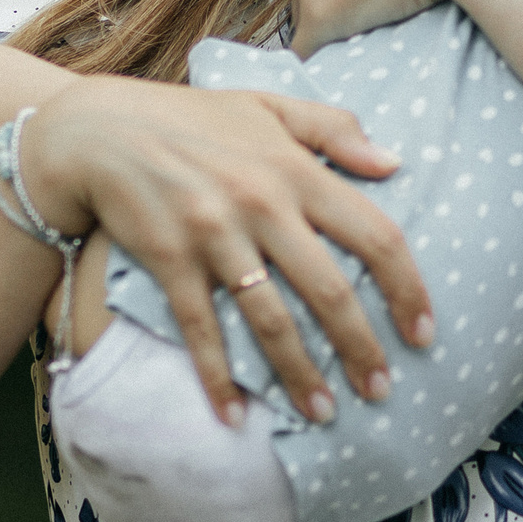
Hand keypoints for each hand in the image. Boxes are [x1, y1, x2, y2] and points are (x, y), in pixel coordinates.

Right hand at [16, 75, 437, 426]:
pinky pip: (201, 328)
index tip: (424, 332)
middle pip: (330, 289)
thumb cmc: (189, 119)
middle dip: (361, 348)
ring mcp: (214, 234)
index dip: (408, 288)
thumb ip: (333, 128)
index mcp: (295, 169)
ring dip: (300, 373)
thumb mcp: (267, 106)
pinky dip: (218, 376)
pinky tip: (234, 415)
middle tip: (380, 390)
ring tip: (323, 413)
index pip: (375, 235)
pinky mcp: (169, 259)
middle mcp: (262, 203)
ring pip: (271, 319)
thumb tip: (396, 162)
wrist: (98, 129)